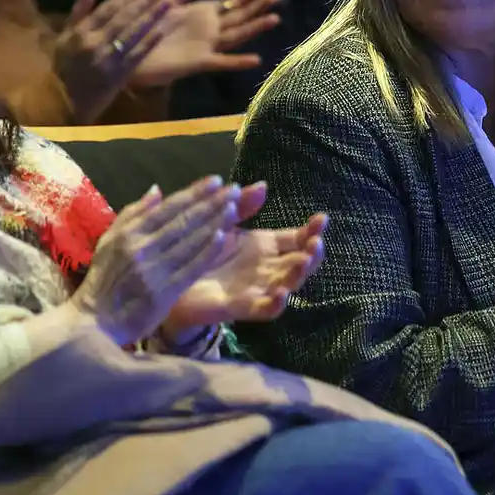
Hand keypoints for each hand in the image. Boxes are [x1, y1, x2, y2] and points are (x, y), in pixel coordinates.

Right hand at [54, 0, 174, 121]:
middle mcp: (95, 42)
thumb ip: (78, 12)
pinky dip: (149, 42)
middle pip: (125, 16)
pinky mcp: (118, 76)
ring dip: (153, 16)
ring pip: (133, 33)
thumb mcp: (63, 38)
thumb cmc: (63, 68)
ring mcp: (108, 59)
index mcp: (82, 31)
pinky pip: (136, 56)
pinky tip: (164, 29)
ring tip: (171, 1)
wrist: (60, 104)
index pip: (110, 7)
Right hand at [68, 176, 242, 347]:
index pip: (168, 208)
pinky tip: (224, 236)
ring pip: (190, 241)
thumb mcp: (108, 241)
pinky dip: (208, 251)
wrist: (94, 323)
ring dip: (215, 221)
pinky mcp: (164, 293)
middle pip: (183, 221)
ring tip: (235, 206)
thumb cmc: (103, 280)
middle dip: (212, 203)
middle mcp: (143, 248)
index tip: (216, 180)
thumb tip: (156, 190)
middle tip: (235, 188)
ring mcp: (155, 270)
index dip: (194, 193)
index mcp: (130, 234)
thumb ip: (132, 214)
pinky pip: (190, 268)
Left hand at [130, 0, 282, 87]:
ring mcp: (207, 46)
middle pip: (240, 17)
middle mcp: (210, 30)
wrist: (128, 51)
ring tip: (274, 19)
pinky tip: (255, 59)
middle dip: (257, 7)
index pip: (232, 2)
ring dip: (255, 28)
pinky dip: (238, 61)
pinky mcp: (198, 62)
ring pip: (236, 35)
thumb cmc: (148, 26)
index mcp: (204, 14)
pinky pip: (221, 62)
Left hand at [164, 182, 327, 333]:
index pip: (298, 238)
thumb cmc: (201, 250)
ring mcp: (257, 288)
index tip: (322, 218)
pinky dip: (275, 304)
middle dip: (313, 252)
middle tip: (316, 242)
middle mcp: (267, 268)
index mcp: (265, 246)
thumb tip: (263, 185)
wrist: (172, 281)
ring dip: (299, 274)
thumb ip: (242, 206)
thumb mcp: (222, 222)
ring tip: (304, 261)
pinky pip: (264, 309)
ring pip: (288, 284)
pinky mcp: (241, 307)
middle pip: (300, 261)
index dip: (313, 230)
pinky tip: (281, 294)